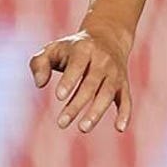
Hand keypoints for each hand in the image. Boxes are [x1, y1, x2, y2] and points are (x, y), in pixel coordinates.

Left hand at [29, 18, 134, 132]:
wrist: (107, 37)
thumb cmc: (72, 49)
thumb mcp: (53, 49)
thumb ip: (39, 64)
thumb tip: (39, 84)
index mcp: (83, 49)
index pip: (77, 66)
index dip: (69, 81)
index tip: (58, 97)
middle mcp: (102, 60)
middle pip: (91, 84)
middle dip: (76, 105)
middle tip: (62, 123)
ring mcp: (115, 73)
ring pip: (108, 94)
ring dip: (96, 112)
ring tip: (82, 128)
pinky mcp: (124, 84)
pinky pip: (126, 100)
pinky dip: (125, 113)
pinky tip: (119, 128)